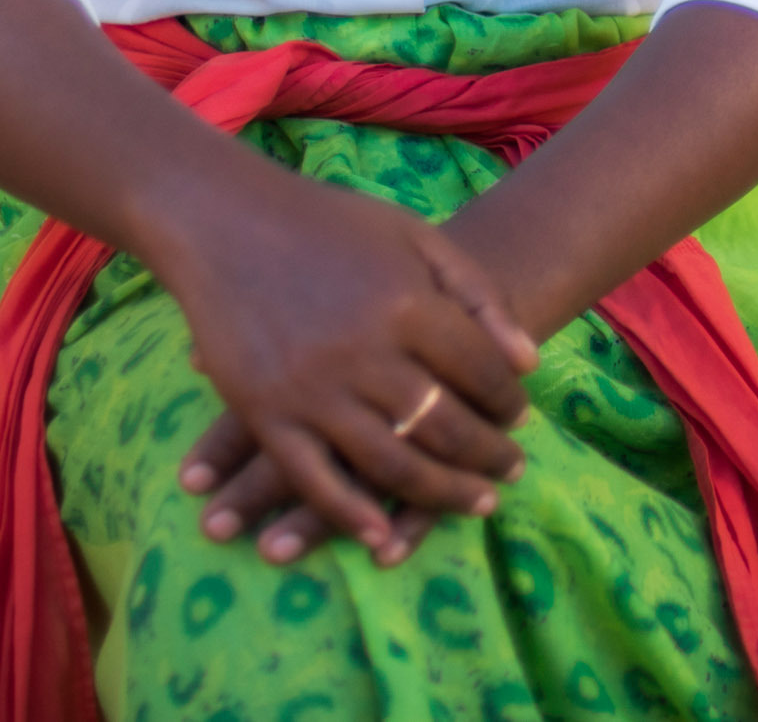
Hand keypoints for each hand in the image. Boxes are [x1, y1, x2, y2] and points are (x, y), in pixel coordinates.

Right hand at [143, 162, 541, 566]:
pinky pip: (315, 481)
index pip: (481, 372)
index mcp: (408, 304)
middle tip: (511, 472)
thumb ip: (478, 294)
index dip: (509, 401)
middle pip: (446, 426)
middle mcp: (366, 354)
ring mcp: (313, 390)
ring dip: (442, 493)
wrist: (229, 222)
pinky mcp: (266, 414)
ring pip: (392, 465)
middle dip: (489, 456)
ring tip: (476, 503)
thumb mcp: (417, 237)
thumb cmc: (332, 225)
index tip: (521, 417)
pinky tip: (383, 534)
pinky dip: (351, 515)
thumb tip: (528, 363)